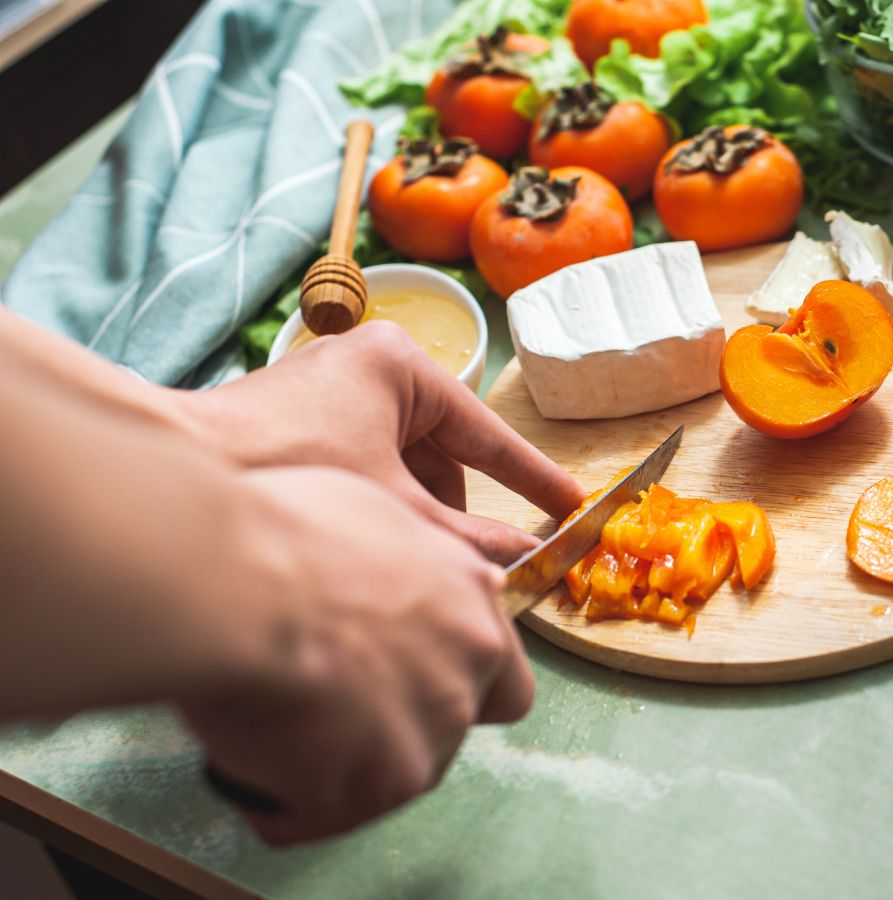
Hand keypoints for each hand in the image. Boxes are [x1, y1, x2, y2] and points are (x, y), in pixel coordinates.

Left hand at [174, 321, 585, 562]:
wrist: (172, 472)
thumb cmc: (287, 472)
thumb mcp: (397, 514)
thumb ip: (468, 542)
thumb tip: (526, 565)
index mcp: (401, 365)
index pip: (485, 432)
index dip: (531, 478)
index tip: (571, 505)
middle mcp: (368, 366)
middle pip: (440, 456)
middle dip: (451, 514)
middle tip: (472, 566)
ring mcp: (329, 392)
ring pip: (401, 468)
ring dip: (410, 517)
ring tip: (404, 564)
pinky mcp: (298, 421)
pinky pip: (364, 468)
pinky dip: (374, 509)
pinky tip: (365, 549)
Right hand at [181, 465, 532, 845]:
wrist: (235, 583)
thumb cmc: (286, 533)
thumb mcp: (374, 515)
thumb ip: (411, 566)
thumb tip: (408, 579)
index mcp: (471, 605)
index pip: (505, 681)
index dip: (459, 689)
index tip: (409, 682)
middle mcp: (466, 674)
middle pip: (443, 731)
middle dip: (391, 726)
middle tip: (324, 702)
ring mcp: (425, 738)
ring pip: (386, 779)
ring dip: (334, 764)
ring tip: (267, 718)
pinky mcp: (370, 790)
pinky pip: (319, 813)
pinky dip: (280, 796)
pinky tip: (243, 754)